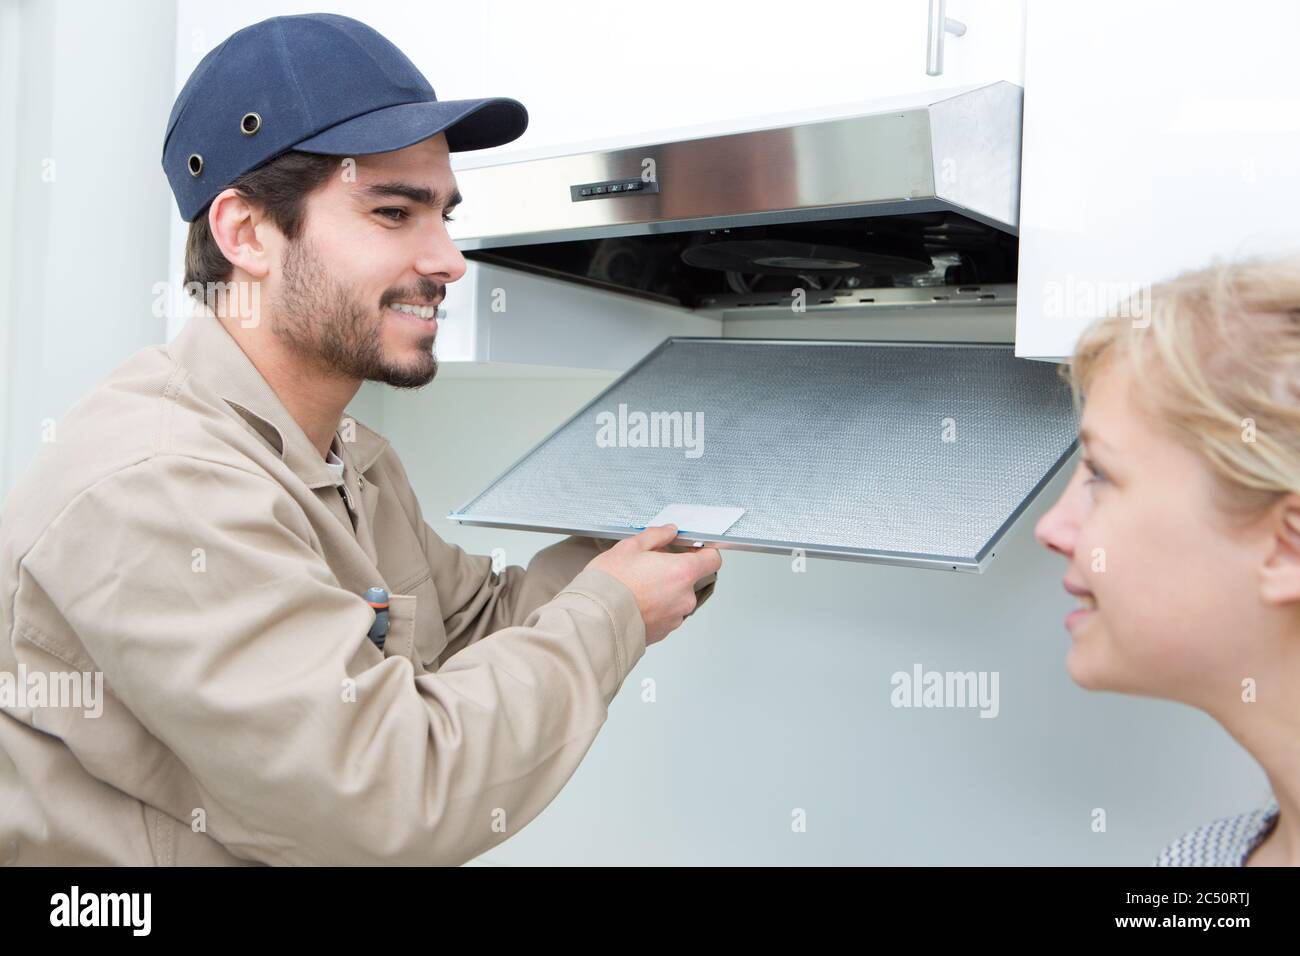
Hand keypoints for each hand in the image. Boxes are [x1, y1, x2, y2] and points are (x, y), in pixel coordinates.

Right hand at [586, 525, 721, 645]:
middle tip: (651, 566)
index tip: (694, 548)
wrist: (596, 619)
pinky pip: (666, 614)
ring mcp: (675, 618)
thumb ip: (656, 536)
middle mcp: (684, 597)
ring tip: (638, 587)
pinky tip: (636, 602)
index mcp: (682, 572)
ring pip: (676, 598)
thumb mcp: (630, 547)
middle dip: (674, 571)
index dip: (704, 551)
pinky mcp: (663, 632)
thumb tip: (669, 531)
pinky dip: (655, 608)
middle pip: (690, 579)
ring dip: (664, 591)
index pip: (712, 560)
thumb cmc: (610, 585)